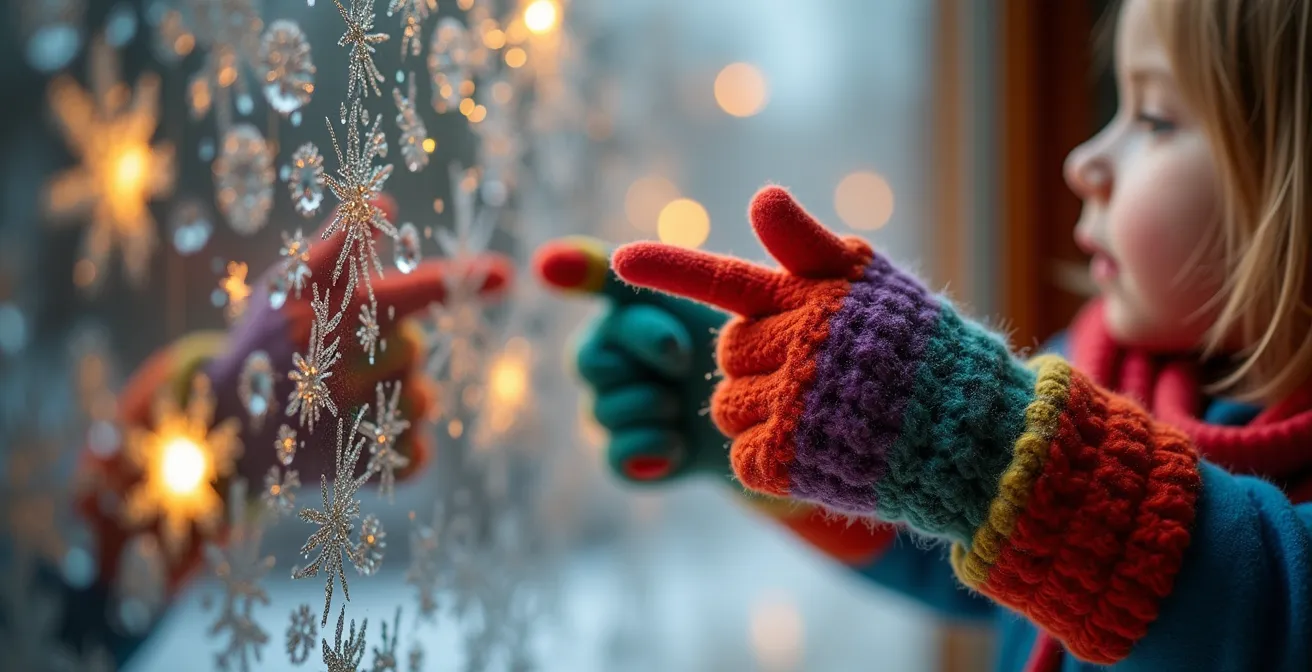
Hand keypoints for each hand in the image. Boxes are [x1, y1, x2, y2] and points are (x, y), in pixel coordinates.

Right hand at [121, 195, 513, 486]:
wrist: (224, 430)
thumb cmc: (270, 343)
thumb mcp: (288, 287)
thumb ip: (339, 247)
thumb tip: (386, 202)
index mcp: (325, 312)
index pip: (403, 291)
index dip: (453, 282)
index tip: (505, 274)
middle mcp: (336, 365)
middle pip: (413, 346)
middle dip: (388, 348)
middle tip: (340, 360)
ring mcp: (347, 420)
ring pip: (421, 398)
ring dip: (395, 397)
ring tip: (342, 401)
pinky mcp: (360, 468)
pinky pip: (418, 450)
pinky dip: (398, 446)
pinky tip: (354, 438)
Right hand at [533, 237, 729, 482]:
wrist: (760, 414)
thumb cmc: (736, 346)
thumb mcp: (715, 297)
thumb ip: (659, 268)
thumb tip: (558, 255)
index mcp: (618, 315)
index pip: (604, 314)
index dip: (645, 332)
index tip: (679, 349)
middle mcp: (601, 361)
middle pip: (589, 362)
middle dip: (649, 364)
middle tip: (687, 365)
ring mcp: (604, 412)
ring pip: (605, 411)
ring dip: (659, 407)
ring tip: (686, 403)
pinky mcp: (620, 458)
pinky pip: (615, 456)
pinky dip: (655, 448)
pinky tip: (680, 442)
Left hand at [613, 186, 947, 513]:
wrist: (977, 438)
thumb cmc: (923, 353)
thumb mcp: (873, 286)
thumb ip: (807, 246)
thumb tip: (761, 196)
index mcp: (810, 298)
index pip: (725, 278)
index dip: (668, 269)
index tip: (619, 262)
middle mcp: (796, 346)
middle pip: (727, 354)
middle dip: (758, 363)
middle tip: (814, 373)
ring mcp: (791, 404)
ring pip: (727, 408)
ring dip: (759, 414)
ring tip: (822, 414)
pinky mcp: (788, 458)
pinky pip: (742, 457)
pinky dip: (770, 460)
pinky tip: (820, 451)